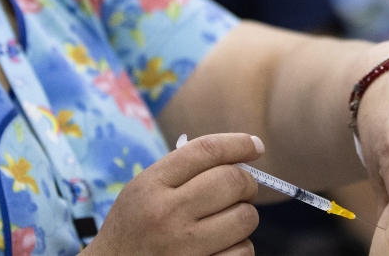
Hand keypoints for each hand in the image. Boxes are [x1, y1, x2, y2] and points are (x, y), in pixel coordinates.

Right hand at [84, 133, 262, 255]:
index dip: (239, 144)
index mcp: (152, 185)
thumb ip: (181, 170)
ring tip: (225, 222)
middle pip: (233, 182)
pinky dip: (239, 248)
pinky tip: (221, 247)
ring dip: (243, 217)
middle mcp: (167, 214)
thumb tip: (238, 156)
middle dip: (247, 184)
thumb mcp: (142, 190)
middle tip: (242, 190)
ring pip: (245, 218)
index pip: (206, 151)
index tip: (255, 146)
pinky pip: (243, 252)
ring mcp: (183, 248)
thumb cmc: (133, 228)